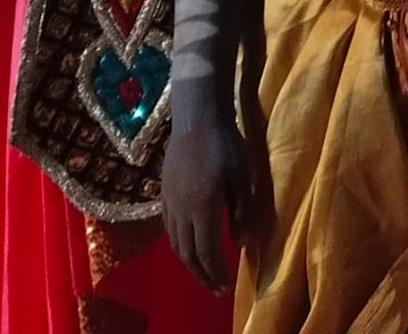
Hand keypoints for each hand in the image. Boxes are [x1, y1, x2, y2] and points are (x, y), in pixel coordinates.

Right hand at [156, 96, 260, 294]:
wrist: (196, 118)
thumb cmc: (227, 145)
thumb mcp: (243, 178)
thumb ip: (243, 212)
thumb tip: (243, 244)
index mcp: (203, 208)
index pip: (206, 252)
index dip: (215, 273)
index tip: (226, 287)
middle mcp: (182, 210)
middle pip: (187, 253)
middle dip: (202, 274)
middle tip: (216, 289)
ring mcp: (169, 202)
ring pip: (175, 242)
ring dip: (189, 262)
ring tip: (203, 273)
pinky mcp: (164, 193)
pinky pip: (168, 227)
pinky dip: (178, 244)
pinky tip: (188, 245)